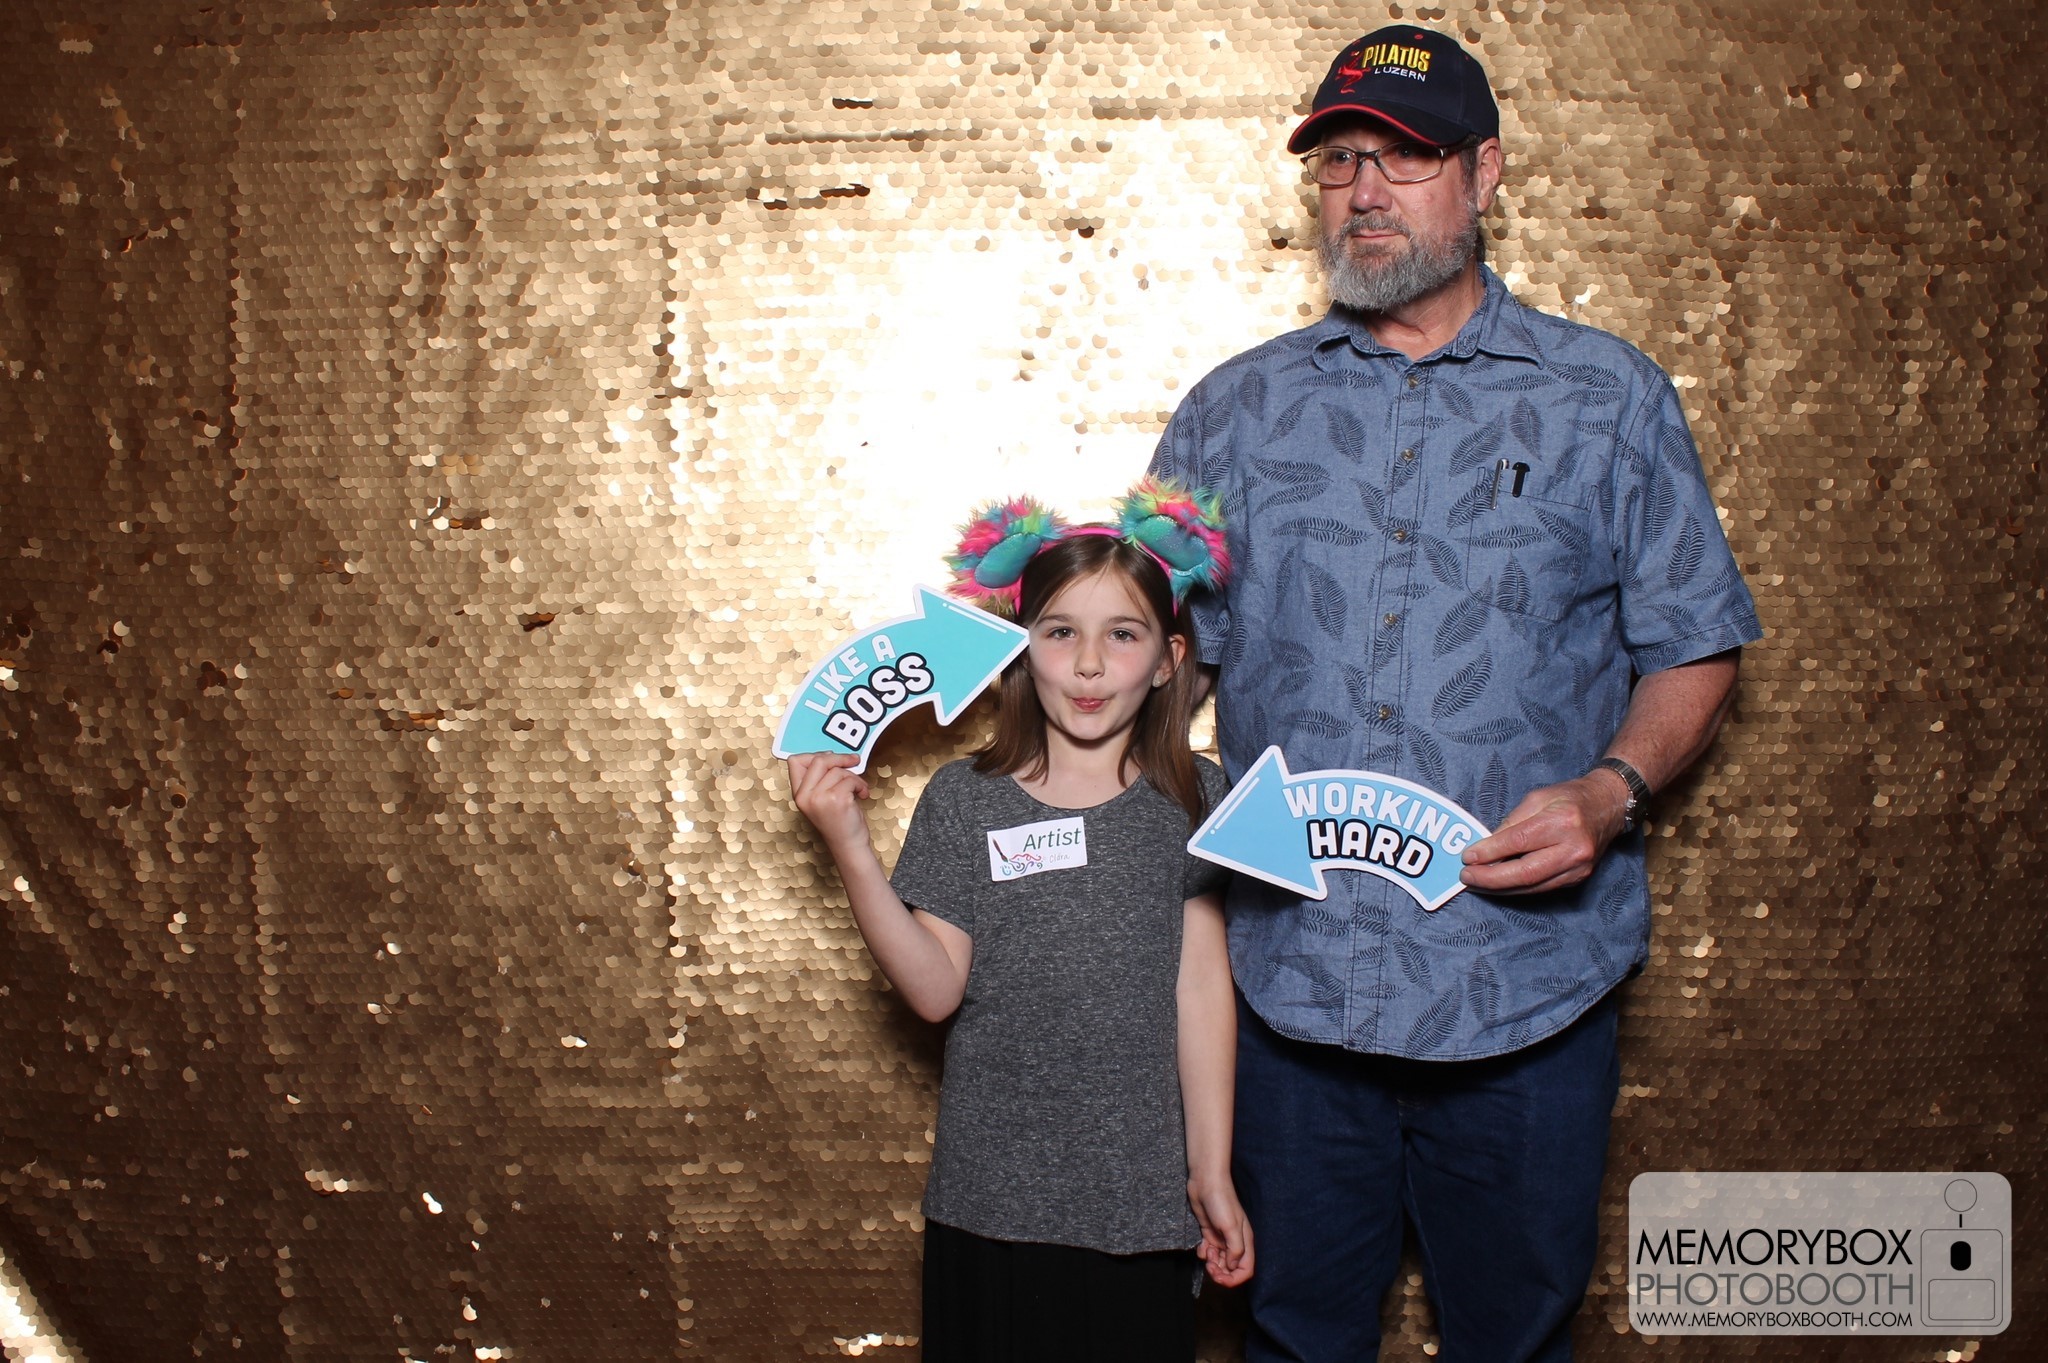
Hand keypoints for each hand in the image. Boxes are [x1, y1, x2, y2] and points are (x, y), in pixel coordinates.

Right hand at [786, 752, 871, 850]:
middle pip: (818, 760)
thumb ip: (819, 779)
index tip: (831, 758)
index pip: (795, 761)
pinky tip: (862, 795)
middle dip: (840, 758)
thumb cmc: (839, 823)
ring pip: (838, 770)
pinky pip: (850, 779)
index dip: (815, 755)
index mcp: (798, 794)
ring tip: (858, 789)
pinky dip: (861, 785)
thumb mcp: (820, 799)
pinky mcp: (836, 800)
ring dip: (854, 777)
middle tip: (853, 761)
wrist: (848, 846)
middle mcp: (804, 796)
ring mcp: (819, 798)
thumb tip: (829, 755)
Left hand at [1188, 1171, 1254, 1287]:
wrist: (1205, 1182)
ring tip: (1207, 1251)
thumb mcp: (1231, 1227)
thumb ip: (1235, 1250)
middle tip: (1210, 1266)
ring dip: (1211, 1262)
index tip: (1220, 1277)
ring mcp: (1222, 1238)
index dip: (1234, 1279)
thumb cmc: (1221, 1201)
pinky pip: (1208, 1252)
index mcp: (1245, 1242)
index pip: (1246, 1270)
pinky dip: (1204, 1253)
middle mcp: (1235, 1242)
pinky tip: (1201, 1246)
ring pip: (1219, 1261)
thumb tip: (1231, 1267)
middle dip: (1220, 1272)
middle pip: (1231, 1269)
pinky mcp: (1209, 1233)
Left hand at [1459, 770, 1629, 894]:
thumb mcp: (1537, 798)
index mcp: (1563, 821)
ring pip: (1532, 885)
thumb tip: (1486, 845)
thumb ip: (1512, 822)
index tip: (1468, 856)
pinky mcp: (1578, 879)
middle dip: (1491, 877)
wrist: (1608, 807)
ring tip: (1476, 882)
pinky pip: (1541, 888)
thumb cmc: (1570, 798)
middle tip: (1466, 876)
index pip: (1519, 842)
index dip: (1490, 852)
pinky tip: (1498, 884)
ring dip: (1500, 887)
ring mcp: (1579, 868)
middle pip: (1526, 872)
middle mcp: (1574, 848)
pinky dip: (1517, 888)